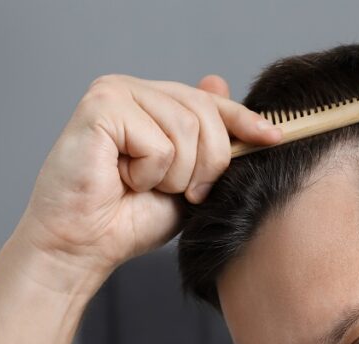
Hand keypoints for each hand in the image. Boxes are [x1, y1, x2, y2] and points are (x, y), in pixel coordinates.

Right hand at [11, 72, 280, 285]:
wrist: (84, 246)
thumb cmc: (128, 220)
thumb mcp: (187, 181)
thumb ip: (206, 143)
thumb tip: (220, 82)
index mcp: (151, 102)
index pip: (210, 102)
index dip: (244, 120)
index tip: (274, 137)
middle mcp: (131, 90)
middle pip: (206, 114)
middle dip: (207, 164)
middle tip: (182, 192)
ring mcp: (114, 94)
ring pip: (186, 128)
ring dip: (175, 174)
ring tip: (143, 186)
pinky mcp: (100, 108)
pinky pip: (159, 142)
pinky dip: (149, 174)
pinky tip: (122, 180)